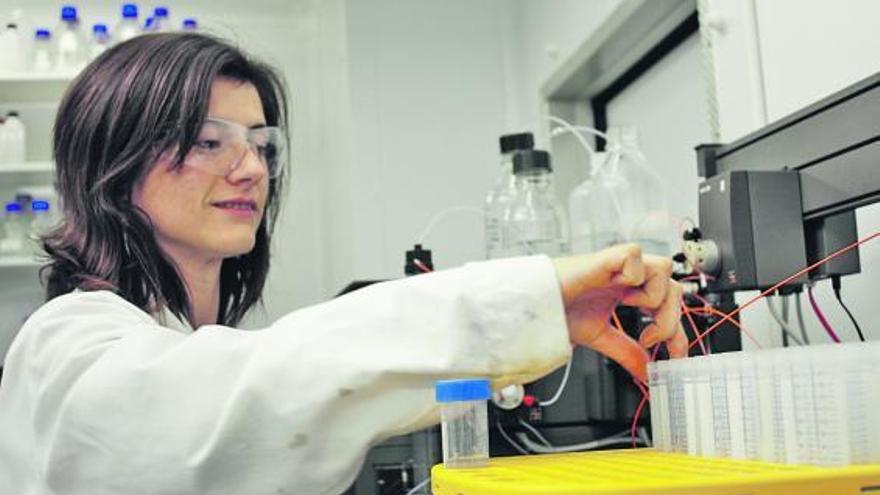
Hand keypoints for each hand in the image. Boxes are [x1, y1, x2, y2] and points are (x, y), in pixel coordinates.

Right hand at [552, 244, 688, 382]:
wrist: (534, 308)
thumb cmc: (559, 312)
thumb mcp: (602, 337)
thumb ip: (627, 352)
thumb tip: (647, 373)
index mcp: (629, 291)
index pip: (668, 306)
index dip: (678, 331)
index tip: (676, 356)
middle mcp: (629, 276)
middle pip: (675, 288)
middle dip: (668, 320)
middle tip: (647, 339)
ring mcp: (620, 265)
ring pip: (664, 268)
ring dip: (653, 296)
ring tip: (629, 308)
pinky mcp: (608, 256)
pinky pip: (637, 256)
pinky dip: (632, 276)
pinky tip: (616, 290)